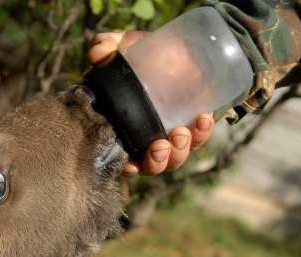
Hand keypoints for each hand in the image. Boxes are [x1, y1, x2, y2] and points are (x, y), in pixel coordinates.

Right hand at [87, 31, 214, 176]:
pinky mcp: (194, 126)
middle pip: (150, 166)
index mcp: (122, 128)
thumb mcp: (122, 45)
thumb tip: (96, 56)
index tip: (130, 165)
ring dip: (178, 153)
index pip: (122, 158)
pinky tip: (203, 119)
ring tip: (181, 134)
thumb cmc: (142, 51)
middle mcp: (145, 137)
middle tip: (161, 146)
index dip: (126, 168)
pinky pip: (198, 139)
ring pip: (174, 159)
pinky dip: (202, 134)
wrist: (178, 45)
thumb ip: (105, 46)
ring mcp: (170, 135)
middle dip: (156, 162)